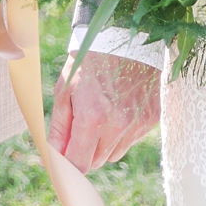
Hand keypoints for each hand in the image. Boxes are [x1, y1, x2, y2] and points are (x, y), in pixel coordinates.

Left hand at [48, 51, 160, 171]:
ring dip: (103, 144)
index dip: (68, 168)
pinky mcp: (151, 119)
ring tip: (101, 114)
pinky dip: (121, 133)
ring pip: (114, 154)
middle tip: (80, 128)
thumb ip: (60, 128)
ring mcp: (138, 123)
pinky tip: (119, 108)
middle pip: (96, 162)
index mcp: (93, 117)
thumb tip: (55, 158)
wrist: (126, 37)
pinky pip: (130, 140)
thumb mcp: (66, 90)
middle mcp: (118, 125)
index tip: (62, 165)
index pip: (79, 164)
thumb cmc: (90, 62)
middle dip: (84, 152)